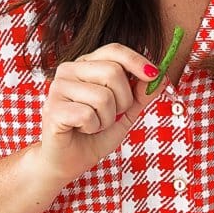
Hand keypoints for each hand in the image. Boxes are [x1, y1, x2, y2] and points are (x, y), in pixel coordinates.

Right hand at [38, 43, 158, 182]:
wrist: (67, 161)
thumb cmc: (93, 134)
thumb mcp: (124, 113)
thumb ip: (140, 95)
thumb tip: (160, 77)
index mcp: (85, 65)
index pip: (114, 50)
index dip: (136, 61)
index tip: (154, 75)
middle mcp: (68, 70)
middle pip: (113, 72)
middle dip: (123, 101)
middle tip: (111, 116)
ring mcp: (58, 88)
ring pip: (103, 97)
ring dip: (107, 119)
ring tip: (93, 125)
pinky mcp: (53, 109)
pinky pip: (88, 115)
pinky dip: (93, 128)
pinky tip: (82, 131)